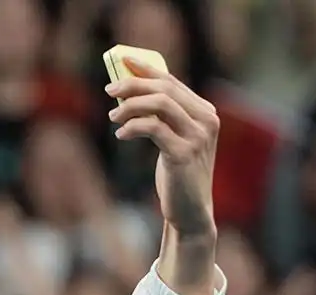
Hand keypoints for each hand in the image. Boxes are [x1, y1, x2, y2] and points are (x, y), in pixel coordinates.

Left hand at [107, 60, 218, 239]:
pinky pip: (153, 128)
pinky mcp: (183, 153)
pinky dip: (133, 127)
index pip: (173, 82)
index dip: (147, 70)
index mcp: (205, 113)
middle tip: (110, 90)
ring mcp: (197, 136)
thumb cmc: (177, 173)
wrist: (190, 210)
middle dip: (134, 84)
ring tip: (113, 117)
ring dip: (131, 106)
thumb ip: (161, 117)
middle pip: (166, 88)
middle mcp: (206, 120)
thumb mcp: (172, 140)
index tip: (123, 62)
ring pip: (161, 104)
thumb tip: (128, 93)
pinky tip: (121, 134)